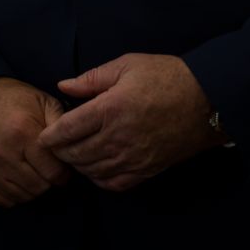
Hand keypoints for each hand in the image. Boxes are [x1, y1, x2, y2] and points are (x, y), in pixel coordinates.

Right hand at [0, 77, 71, 206]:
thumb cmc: (11, 101)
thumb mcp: (41, 101)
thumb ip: (63, 123)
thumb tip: (79, 145)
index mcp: (21, 132)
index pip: (54, 172)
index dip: (63, 171)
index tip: (61, 165)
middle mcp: (2, 153)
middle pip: (40, 188)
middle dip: (48, 180)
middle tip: (46, 166)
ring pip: (24, 197)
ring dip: (33, 187)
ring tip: (31, 169)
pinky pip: (5, 200)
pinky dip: (15, 193)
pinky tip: (16, 175)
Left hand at [38, 53, 221, 191]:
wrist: (207, 100)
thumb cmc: (166, 77)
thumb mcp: (127, 65)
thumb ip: (91, 78)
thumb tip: (63, 86)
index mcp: (110, 108)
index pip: (68, 130)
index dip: (50, 136)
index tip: (41, 137)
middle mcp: (119, 137)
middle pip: (76, 154)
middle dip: (60, 152)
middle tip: (53, 146)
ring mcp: (134, 157)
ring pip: (92, 170)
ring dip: (78, 165)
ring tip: (72, 156)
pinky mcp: (147, 169)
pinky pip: (115, 183)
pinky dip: (99, 179)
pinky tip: (95, 168)